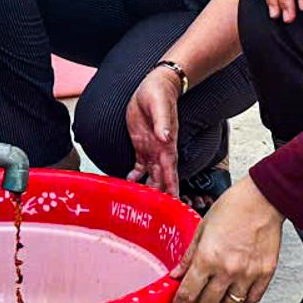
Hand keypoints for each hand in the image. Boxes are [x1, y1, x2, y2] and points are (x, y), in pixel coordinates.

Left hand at [125, 66, 180, 198]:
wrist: (155, 85)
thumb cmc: (160, 95)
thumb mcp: (160, 107)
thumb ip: (163, 123)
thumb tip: (166, 136)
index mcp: (166, 146)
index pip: (171, 172)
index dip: (172, 189)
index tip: (174, 205)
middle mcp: (160, 152)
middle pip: (161, 180)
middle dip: (159, 198)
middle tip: (153, 216)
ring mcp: (151, 151)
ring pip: (151, 177)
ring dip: (147, 191)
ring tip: (140, 208)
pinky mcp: (141, 146)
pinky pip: (139, 168)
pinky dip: (134, 179)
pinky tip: (128, 186)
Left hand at [169, 176, 283, 302]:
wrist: (263, 200)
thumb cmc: (233, 208)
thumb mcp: (202, 229)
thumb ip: (189, 256)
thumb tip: (176, 275)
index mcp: (208, 258)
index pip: (188, 293)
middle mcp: (228, 270)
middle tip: (195, 298)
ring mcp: (248, 274)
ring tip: (216, 295)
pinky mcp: (265, 274)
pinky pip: (251, 300)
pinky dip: (241, 301)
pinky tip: (236, 292)